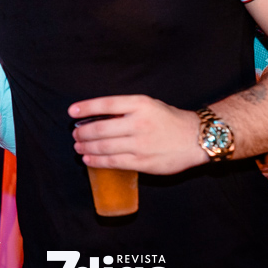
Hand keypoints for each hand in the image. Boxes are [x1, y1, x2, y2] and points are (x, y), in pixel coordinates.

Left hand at [69, 95, 206, 174]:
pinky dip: (97, 161)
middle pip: (100, 128)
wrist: (196, 138)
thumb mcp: (149, 105)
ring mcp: (141, 144)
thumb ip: (126, 109)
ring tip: (78, 147)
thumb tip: (97, 117)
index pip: (106, 104)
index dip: (86, 108)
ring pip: (104, 147)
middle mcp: (139, 123)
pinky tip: (88, 160)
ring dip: (86, 148)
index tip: (72, 112)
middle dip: (82, 133)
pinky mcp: (143, 162)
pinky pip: (114, 162)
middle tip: (75, 135)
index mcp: (140, 104)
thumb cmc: (169, 120)